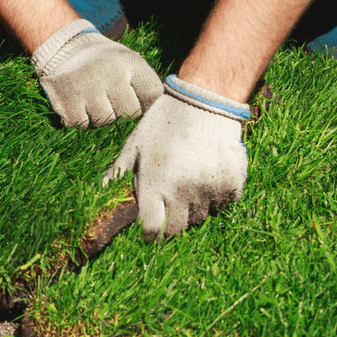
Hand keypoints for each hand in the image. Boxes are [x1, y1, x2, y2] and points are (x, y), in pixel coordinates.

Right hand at [32, 19, 161, 127]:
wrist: (63, 48)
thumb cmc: (103, 63)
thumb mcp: (127, 62)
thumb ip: (144, 85)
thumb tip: (158, 119)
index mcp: (129, 61)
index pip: (152, 95)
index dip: (145, 103)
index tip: (135, 100)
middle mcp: (108, 71)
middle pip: (128, 112)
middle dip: (120, 112)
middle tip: (109, 100)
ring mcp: (85, 85)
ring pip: (104, 120)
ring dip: (99, 117)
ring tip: (93, 101)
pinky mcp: (64, 98)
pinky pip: (80, 124)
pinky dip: (80, 120)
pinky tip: (78, 105)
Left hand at [103, 75, 250, 239]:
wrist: (204, 102)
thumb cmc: (164, 123)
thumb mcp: (135, 144)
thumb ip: (120, 172)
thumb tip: (104, 192)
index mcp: (154, 182)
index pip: (152, 228)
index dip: (149, 234)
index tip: (149, 231)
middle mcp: (182, 190)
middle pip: (178, 228)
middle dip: (170, 222)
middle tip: (169, 204)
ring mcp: (210, 189)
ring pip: (201, 217)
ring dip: (193, 208)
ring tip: (188, 182)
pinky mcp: (232, 184)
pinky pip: (223, 205)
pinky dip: (216, 198)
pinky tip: (208, 177)